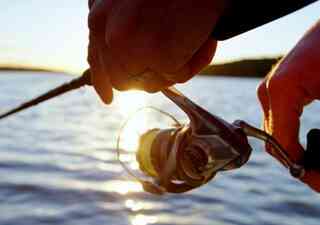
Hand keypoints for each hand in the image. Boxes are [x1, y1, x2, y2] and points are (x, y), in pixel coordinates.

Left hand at [87, 0, 226, 103]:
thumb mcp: (131, 6)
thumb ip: (118, 31)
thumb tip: (122, 68)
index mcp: (99, 18)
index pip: (96, 61)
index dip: (102, 82)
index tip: (108, 98)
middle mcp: (108, 33)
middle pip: (122, 81)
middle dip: (146, 77)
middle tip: (171, 58)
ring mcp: (131, 46)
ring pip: (150, 85)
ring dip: (172, 69)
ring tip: (188, 38)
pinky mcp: (159, 55)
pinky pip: (177, 77)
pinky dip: (194, 63)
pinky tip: (201, 39)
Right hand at [257, 0, 319, 192]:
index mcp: (281, 89)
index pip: (281, 142)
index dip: (301, 168)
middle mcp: (269, 91)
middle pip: (276, 142)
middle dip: (300, 166)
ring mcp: (272, 90)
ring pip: (278, 135)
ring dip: (298, 154)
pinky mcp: (280, 89)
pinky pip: (282, 123)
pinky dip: (297, 139)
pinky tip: (315, 147)